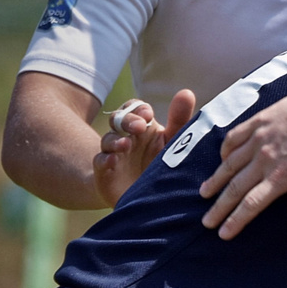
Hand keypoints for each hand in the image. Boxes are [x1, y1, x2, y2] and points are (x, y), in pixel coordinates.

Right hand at [94, 90, 196, 205]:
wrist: (142, 195)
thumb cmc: (160, 163)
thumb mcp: (172, 142)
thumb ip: (179, 120)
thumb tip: (186, 92)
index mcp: (143, 126)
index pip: (135, 107)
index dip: (138, 108)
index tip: (148, 114)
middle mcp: (126, 136)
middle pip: (119, 119)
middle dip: (127, 120)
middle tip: (140, 126)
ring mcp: (113, 153)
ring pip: (108, 139)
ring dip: (116, 140)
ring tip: (126, 145)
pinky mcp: (104, 172)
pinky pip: (100, 162)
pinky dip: (105, 160)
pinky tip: (112, 160)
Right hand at [200, 86, 286, 238]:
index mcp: (282, 176)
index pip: (252, 204)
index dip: (236, 220)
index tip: (223, 234)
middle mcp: (264, 159)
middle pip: (235, 188)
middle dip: (219, 208)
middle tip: (206, 222)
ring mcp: (258, 139)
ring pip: (229, 164)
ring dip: (216, 181)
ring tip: (205, 193)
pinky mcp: (258, 122)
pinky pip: (234, 138)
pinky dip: (224, 151)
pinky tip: (221, 159)